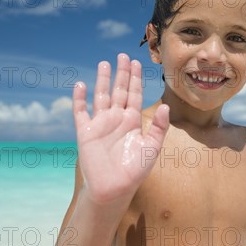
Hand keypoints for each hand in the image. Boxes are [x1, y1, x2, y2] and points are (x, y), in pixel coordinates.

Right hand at [72, 53, 168, 209]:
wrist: (114, 189)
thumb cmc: (135, 171)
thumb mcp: (152, 148)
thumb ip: (158, 127)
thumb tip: (166, 107)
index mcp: (132, 121)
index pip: (134, 94)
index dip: (135, 78)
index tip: (136, 62)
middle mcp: (116, 119)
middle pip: (119, 90)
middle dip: (121, 73)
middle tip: (123, 55)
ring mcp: (100, 124)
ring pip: (101, 96)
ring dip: (103, 80)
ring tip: (105, 63)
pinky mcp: (85, 132)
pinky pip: (81, 112)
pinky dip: (79, 99)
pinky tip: (80, 84)